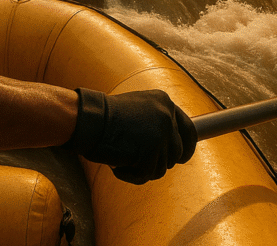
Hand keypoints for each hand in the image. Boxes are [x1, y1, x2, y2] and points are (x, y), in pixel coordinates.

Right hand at [65, 88, 197, 184]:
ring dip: (142, 168)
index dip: (187, 146)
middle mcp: (166, 115)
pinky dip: (131, 175)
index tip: (182, 157)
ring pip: (162, 167)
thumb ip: (156, 122)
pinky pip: (146, 174)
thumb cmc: (105, 119)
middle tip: (139, 160)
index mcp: (164, 102)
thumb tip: (173, 146)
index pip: (189, 129)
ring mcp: (160, 132)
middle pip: (177, 152)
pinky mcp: (151, 150)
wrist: (87, 120)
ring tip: (123, 159)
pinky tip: (118, 165)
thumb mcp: (138, 110)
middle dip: (159, 161)